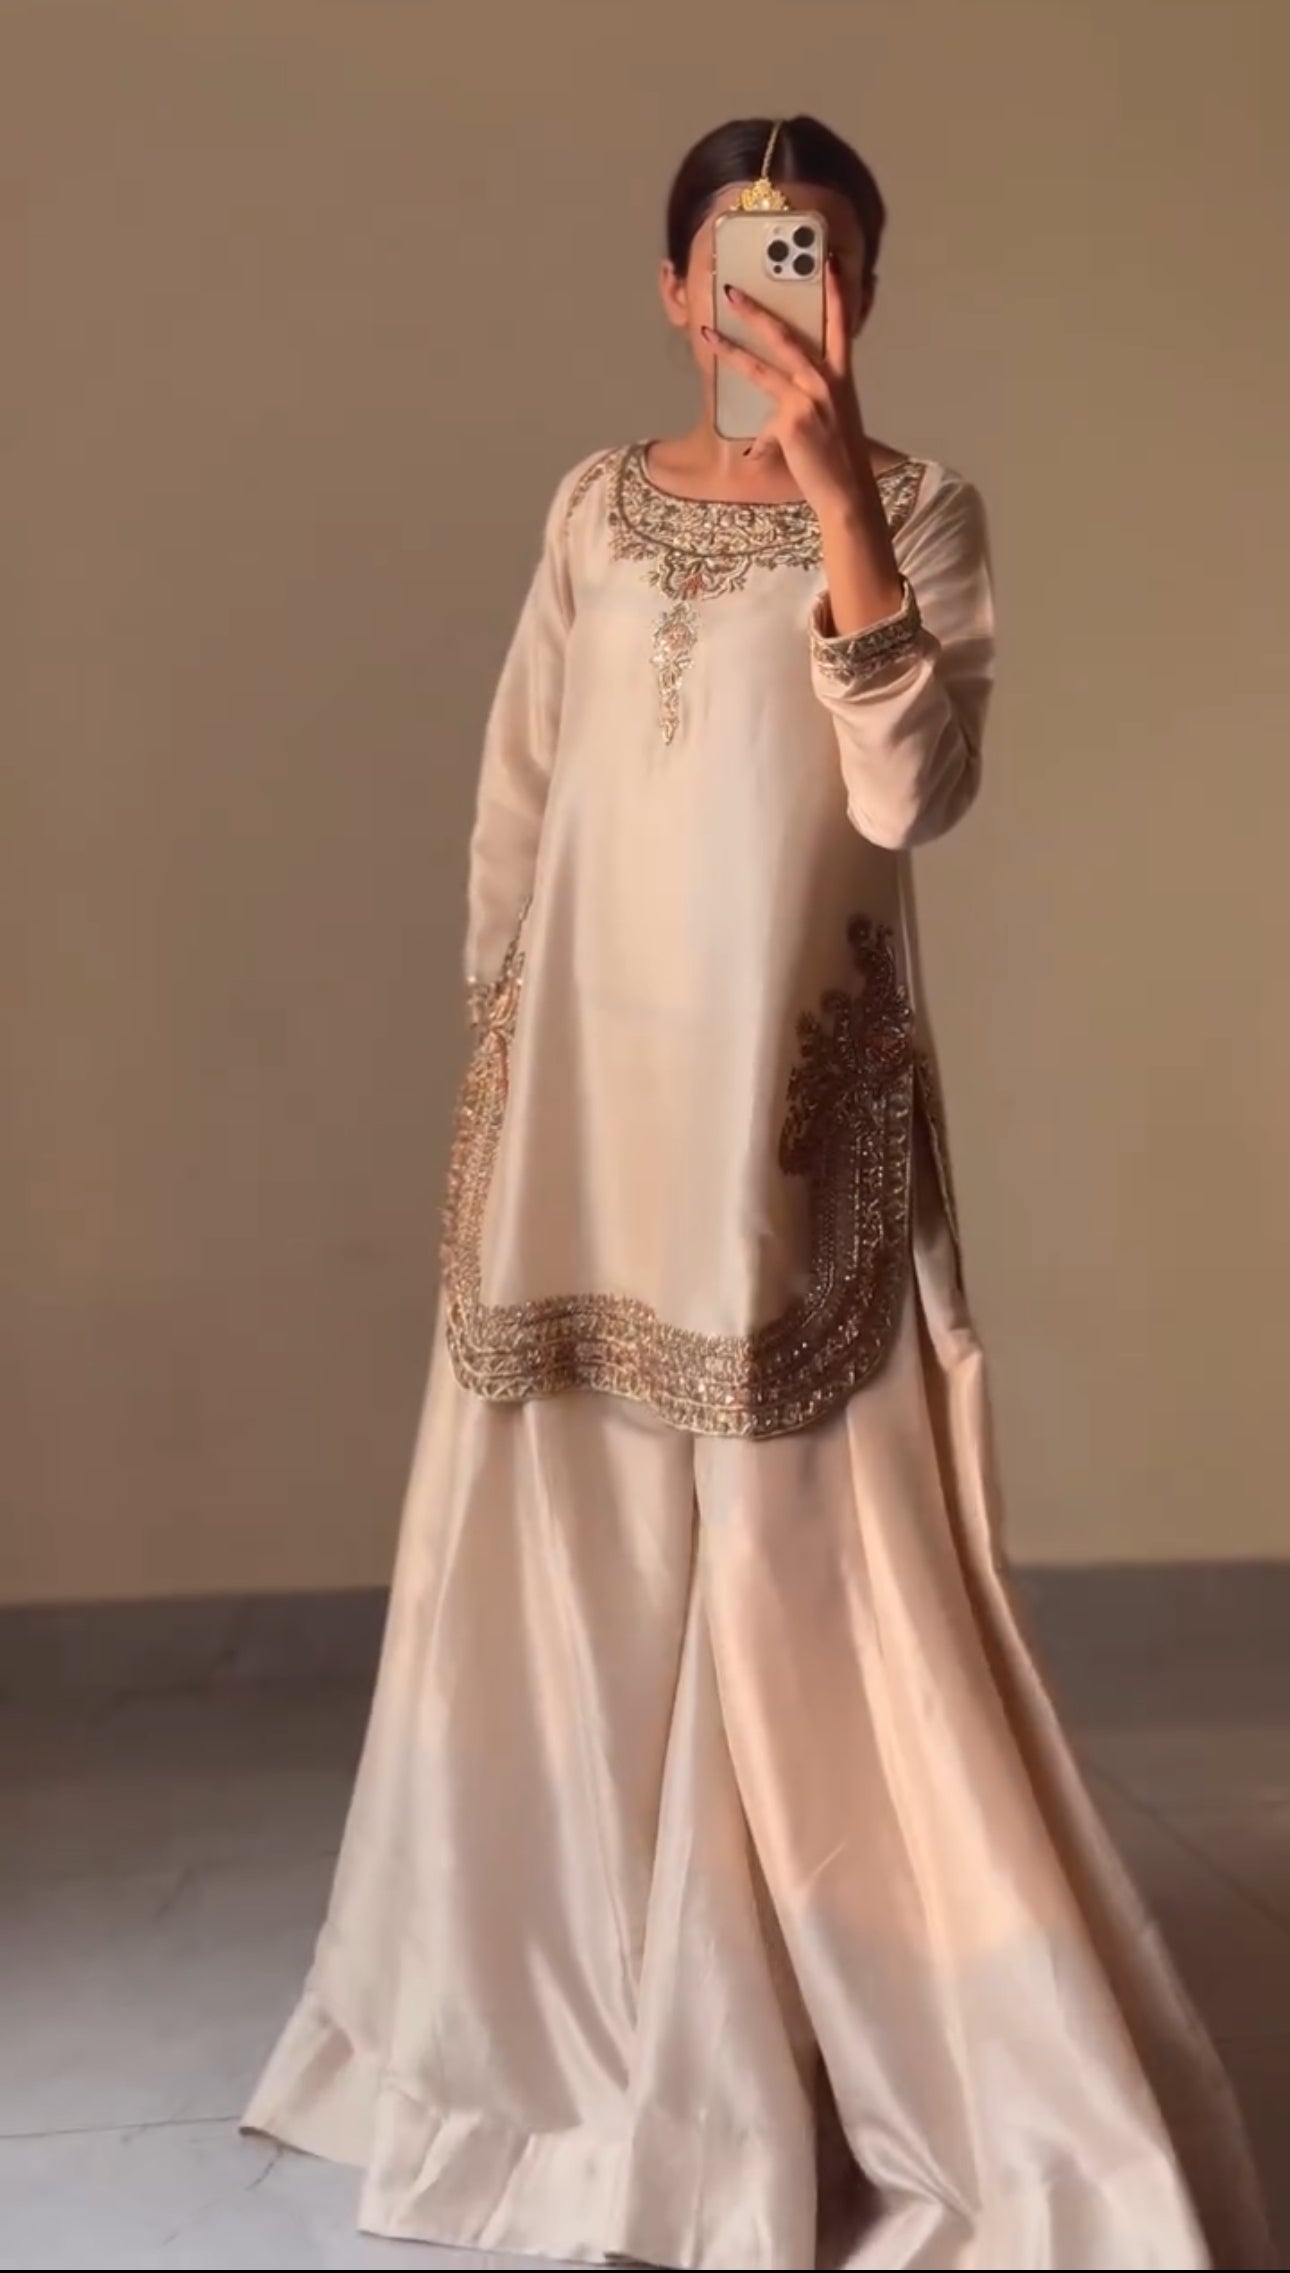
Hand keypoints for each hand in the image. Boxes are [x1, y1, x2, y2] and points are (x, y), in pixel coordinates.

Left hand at [703, 257, 870, 521]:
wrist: (848, 491)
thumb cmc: (839, 457)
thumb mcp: (830, 420)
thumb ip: (804, 404)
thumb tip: (773, 415)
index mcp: (840, 375)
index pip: (841, 325)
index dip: (835, 293)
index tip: (827, 261)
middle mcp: (826, 381)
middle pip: (787, 336)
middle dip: (758, 312)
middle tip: (732, 291)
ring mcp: (808, 399)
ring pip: (762, 366)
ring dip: (731, 349)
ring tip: (706, 333)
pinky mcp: (792, 422)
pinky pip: (763, 423)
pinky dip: (758, 440)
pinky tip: (753, 452)